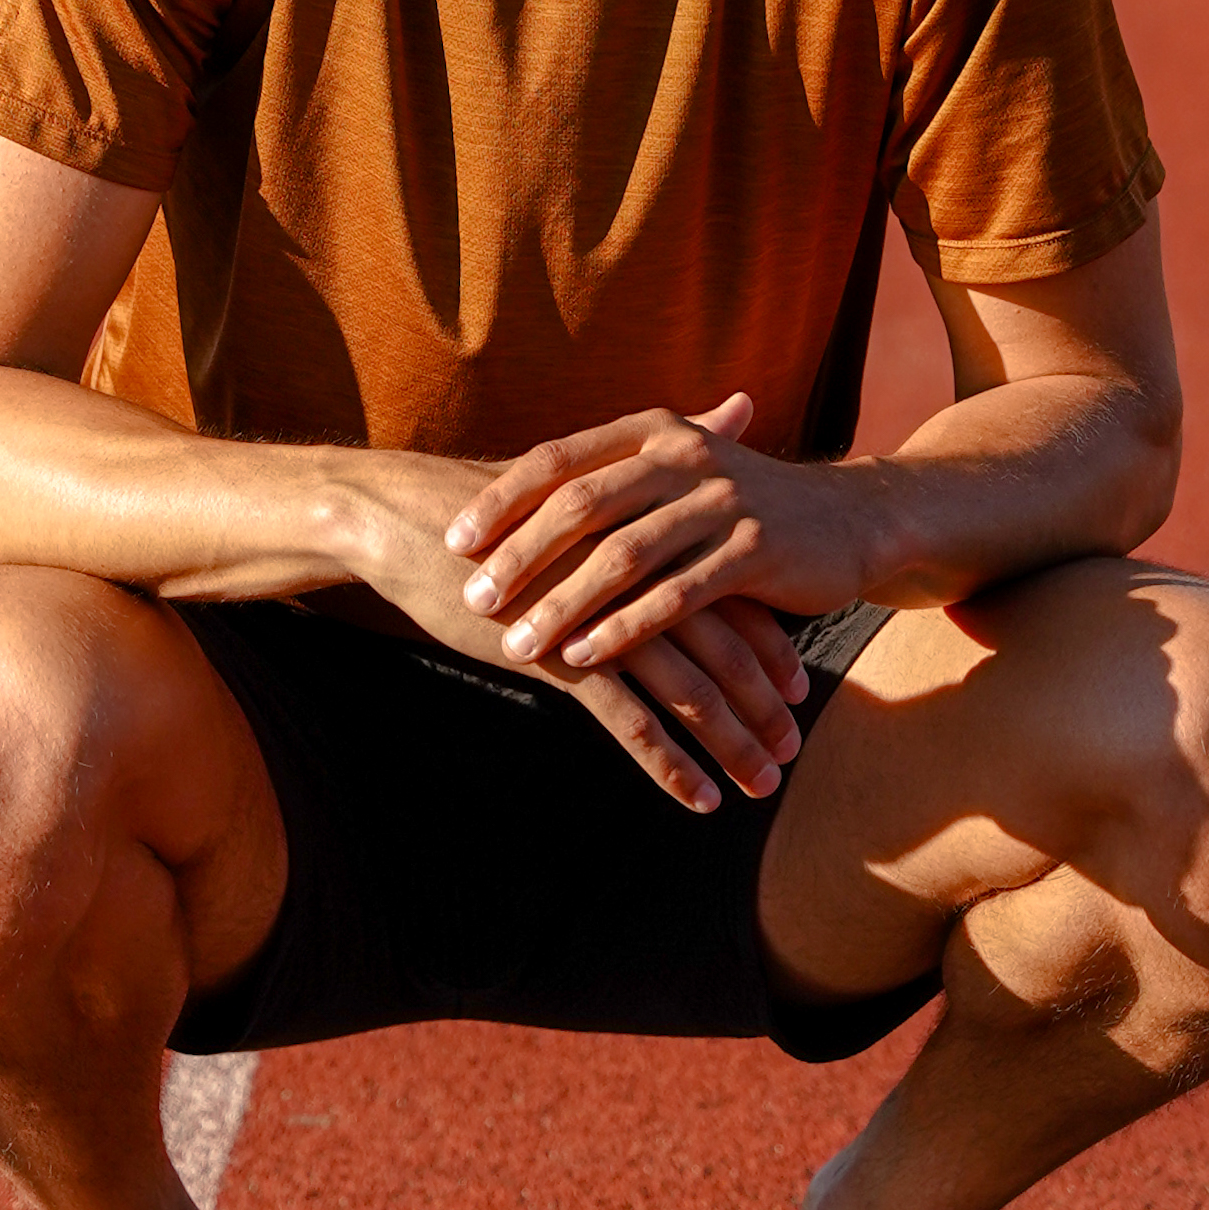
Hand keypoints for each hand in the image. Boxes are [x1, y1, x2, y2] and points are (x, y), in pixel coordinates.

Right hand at [341, 452, 806, 816]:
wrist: (411, 523)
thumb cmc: (492, 511)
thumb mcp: (578, 487)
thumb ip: (664, 471)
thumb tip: (737, 410)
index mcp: (647, 537)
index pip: (730, 599)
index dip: (769, 648)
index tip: (797, 692)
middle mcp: (639, 576)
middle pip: (725, 649)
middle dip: (763, 706)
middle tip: (791, 753)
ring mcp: (602, 616)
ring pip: (689, 690)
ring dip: (732, 743)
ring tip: (761, 785)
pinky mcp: (560, 654)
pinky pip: (630, 720)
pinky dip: (670, 763)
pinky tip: (697, 799)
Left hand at [446, 394, 888, 683]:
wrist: (849, 520)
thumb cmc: (741, 506)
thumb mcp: (676, 475)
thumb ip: (606, 479)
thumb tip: (510, 490)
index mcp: (654, 432)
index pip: (559, 459)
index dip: (502, 498)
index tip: (452, 538)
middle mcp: (684, 455)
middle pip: (581, 505)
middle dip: (520, 555)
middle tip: (471, 595)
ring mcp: (722, 501)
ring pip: (623, 555)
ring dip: (564, 603)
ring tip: (516, 644)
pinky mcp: (754, 551)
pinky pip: (675, 596)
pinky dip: (624, 630)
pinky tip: (586, 659)